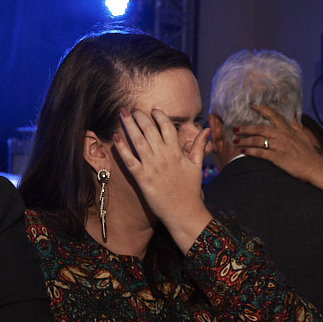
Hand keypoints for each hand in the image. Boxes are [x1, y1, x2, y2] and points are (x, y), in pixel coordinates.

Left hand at [113, 108, 212, 250]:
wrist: (184, 212)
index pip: (167, 126)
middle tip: (133, 109)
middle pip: (149, 129)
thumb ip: (199, 146)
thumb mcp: (197, 166)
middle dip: (140, 116)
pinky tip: (116, 137)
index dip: (159, 115)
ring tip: (122, 113)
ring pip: (137, 140)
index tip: (153, 110)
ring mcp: (152, 167)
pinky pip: (129, 160)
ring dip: (128, 125)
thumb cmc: (191, 190)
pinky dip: (122, 148)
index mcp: (177, 152)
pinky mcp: (142, 178)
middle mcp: (163, 156)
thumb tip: (207, 130)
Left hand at [233, 104, 322, 183]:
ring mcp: (279, 146)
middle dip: (245, 128)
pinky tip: (243, 151)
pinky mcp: (277, 158)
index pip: (273, 115)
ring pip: (257, 140)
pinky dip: (250, 151)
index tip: (252, 104)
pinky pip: (260, 153)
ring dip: (245, 140)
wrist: (314, 167)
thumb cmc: (308, 152)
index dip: (261, 109)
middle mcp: (282, 135)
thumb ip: (295, 125)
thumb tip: (292, 115)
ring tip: (235, 141)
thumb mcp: (303, 135)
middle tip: (235, 128)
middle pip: (259, 128)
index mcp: (287, 129)